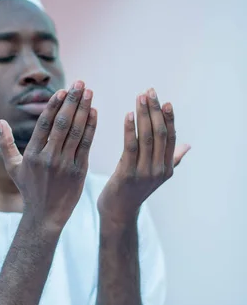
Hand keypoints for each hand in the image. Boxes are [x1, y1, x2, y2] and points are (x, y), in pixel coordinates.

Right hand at [0, 81, 97, 230]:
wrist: (45, 215)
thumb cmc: (28, 189)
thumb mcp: (13, 167)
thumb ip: (6, 144)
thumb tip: (1, 121)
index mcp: (32, 154)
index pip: (44, 124)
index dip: (54, 105)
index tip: (63, 90)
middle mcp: (49, 157)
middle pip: (62, 123)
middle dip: (72, 101)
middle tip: (80, 84)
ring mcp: (65, 164)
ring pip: (77, 132)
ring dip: (84, 110)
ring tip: (89, 93)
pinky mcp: (79, 171)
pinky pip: (87, 145)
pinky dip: (92, 127)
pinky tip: (95, 112)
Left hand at [97, 88, 189, 224]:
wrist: (118, 213)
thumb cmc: (133, 190)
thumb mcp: (155, 175)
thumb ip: (171, 159)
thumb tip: (187, 146)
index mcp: (167, 168)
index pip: (170, 137)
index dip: (168, 118)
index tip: (164, 100)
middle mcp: (159, 169)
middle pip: (160, 134)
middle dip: (155, 111)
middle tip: (149, 92)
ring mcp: (144, 172)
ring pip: (146, 137)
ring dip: (143, 115)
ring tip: (139, 98)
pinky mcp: (128, 174)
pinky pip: (130, 147)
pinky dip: (130, 129)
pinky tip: (128, 115)